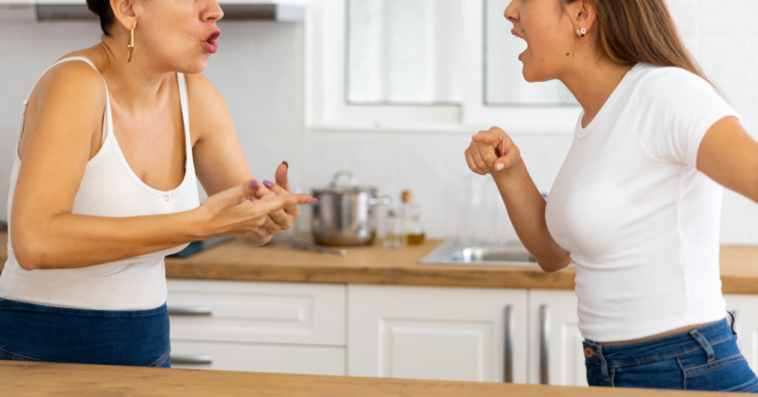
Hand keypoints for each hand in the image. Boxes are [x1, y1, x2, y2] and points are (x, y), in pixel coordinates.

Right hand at [197, 175, 314, 238]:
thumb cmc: (213, 209)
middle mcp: (258, 221)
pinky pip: (257, 217)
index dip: (298, 199)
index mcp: (257, 212)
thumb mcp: (229, 195)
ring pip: (265, 211)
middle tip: (253, 189)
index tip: (312, 198)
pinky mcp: (247, 229)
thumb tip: (256, 182)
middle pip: (273, 204)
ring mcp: (253, 226)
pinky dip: (255, 209)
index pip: (282, 203)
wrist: (201, 226)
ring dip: (260, 202)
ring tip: (243, 199)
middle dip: (268, 194)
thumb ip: (245, 188)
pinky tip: (240, 207)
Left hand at [253, 162, 301, 238]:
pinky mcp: (262, 234)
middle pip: (276, 209)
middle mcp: (286, 223)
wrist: (265, 218)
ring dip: (256, 206)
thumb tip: (284, 164)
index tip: (265, 181)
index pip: (286, 200)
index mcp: (294, 212)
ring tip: (249, 197)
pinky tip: (245, 206)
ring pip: (265, 217)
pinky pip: (255, 223)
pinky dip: (250, 214)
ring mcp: (274, 230)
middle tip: (255, 189)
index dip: (276, 190)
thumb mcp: (280, 189)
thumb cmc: (274, 200)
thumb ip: (282, 178)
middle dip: (265, 198)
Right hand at [465, 126, 521, 177]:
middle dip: (493, 165)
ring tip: (493, 166)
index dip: (481, 138)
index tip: (475, 137)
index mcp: (496, 133)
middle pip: (486, 156)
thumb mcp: (515, 156)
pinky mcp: (468, 152)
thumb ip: (508, 161)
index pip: (487, 137)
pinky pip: (472, 166)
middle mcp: (482, 135)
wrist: (502, 159)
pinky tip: (486, 168)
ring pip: (478, 163)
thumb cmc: (509, 154)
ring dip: (488, 169)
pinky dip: (480, 171)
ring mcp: (473, 144)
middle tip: (499, 165)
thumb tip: (497, 166)